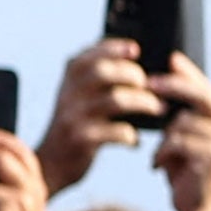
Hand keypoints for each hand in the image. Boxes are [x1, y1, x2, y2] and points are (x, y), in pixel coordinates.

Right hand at [35, 40, 164, 195]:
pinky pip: (116, 132)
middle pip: (104, 72)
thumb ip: (98, 79)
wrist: (52, 163)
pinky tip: (135, 141)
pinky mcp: (82, 139)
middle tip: (153, 86)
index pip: (91, 53)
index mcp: (70, 76)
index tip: (136, 49)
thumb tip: (135, 62)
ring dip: (143, 103)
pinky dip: (132, 136)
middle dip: (133, 74)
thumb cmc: (77, 124)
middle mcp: (69, 91)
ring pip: (115, 100)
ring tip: (158, 108)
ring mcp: (74, 115)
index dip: (114, 48)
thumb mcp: (79, 96)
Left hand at [148, 54, 210, 210]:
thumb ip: (183, 109)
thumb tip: (162, 76)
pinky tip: (159, 163)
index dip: (188, 72)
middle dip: (173, 86)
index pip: (206, 87)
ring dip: (165, 136)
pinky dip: (164, 151)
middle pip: (201, 96)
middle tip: (148, 83)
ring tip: (163, 153)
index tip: (169, 58)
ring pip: (183, 122)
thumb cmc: (186, 167)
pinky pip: (177, 141)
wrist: (198, 207)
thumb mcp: (185, 133)